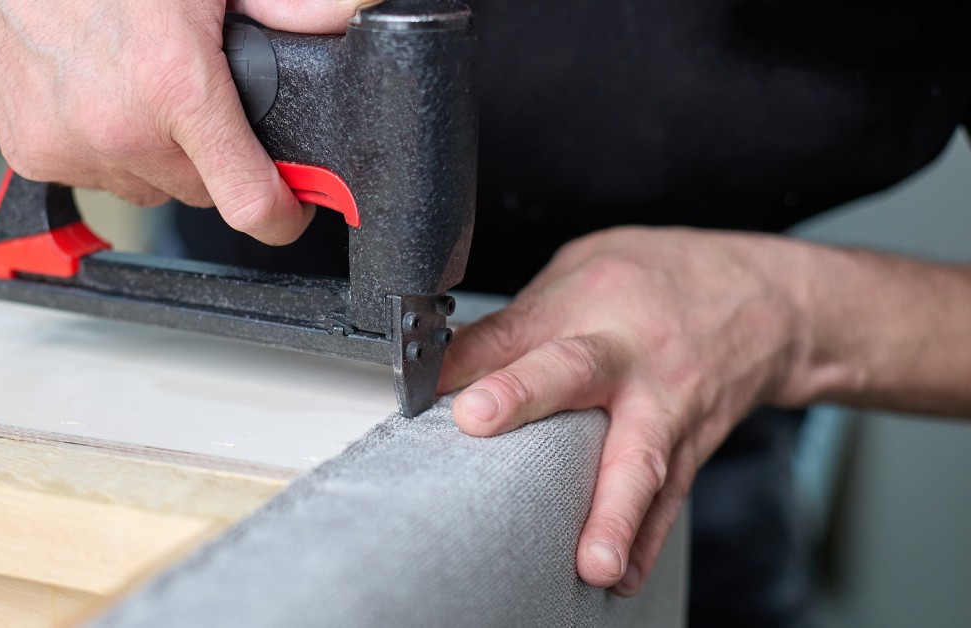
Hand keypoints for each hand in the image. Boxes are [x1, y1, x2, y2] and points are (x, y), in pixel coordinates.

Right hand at [0, 0, 364, 243]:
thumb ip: (283, 7)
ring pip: (147, 185)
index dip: (283, 213)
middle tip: (199, 102)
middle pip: (200, 190)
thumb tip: (346, 18)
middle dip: (213, 158)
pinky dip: (105, 145)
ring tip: (138, 86)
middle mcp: (119, 128)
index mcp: (173, 85)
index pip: (250, 201)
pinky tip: (96, 91)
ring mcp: (69, 146)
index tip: (292, 209)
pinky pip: (94, 172)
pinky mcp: (31, 153)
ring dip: (155, 152)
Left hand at [439, 226, 812, 594]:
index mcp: (594, 301)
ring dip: (612, 512)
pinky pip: (668, 498)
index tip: (426, 376)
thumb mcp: (586, 269)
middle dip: (526, 395)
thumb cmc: (661, 281)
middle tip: (479, 421)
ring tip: (588, 560)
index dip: (470, 348)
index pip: (521, 324)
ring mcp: (666, 405)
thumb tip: (447, 365)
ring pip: (637, 458)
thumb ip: (521, 321)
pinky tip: (621, 575)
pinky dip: (646, 541)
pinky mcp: (690, 447)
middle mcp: (630, 354)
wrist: (768, 301)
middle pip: (575, 372)